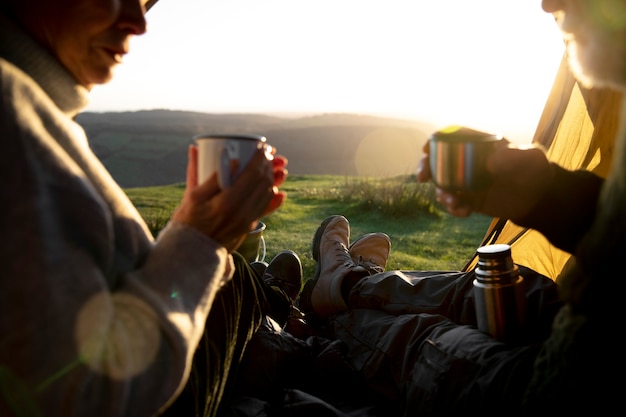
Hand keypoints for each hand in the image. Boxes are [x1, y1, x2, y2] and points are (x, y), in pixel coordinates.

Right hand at [172, 143, 287, 251]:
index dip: (260, 158)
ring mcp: (247, 220)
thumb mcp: (191, 196)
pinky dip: (273, 198)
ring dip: (273, 178)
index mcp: (227, 201)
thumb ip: (197, 172)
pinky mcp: (249, 226)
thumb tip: (198, 148)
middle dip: (268, 165)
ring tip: (275, 166)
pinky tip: (279, 191)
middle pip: (263, 182)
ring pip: (268, 194)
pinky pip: (266, 209)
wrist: (193, 251)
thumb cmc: (189, 222)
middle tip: (268, 153)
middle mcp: (242, 211)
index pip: (252, 174)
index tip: (262, 146)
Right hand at [418, 140, 553, 220]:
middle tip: (423, 177)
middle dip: (426, 167)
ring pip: (443, 184)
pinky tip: (463, 212)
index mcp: (480, 145)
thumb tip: (490, 162)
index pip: (453, 137)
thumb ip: (514, 156)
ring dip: (441, 193)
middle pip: (439, 160)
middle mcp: (469, 161)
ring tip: (452, 202)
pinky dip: (453, 208)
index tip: (426, 148)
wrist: (539, 198)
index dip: (436, 140)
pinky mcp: (469, 199)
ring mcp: (467, 181)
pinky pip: (454, 202)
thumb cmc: (535, 170)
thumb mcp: (531, 158)